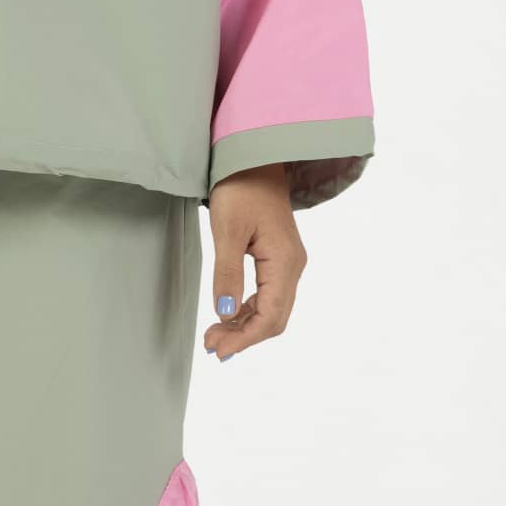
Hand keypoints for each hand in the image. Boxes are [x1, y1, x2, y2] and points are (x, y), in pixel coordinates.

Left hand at [203, 161, 305, 360]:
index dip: (245, 337)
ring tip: (215, 334)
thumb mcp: (227, 230)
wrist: (253, 157)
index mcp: (285, 262)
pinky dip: (248, 308)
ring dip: (245, 324)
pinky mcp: (278, 256)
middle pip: (274, 317)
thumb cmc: (239, 188)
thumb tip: (225, 314)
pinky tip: (229, 314)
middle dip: (244, 335)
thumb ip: (227, 273)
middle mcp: (293, 266)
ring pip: (272, 307)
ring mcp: (288, 262)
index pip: (270, 315)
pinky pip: (268, 292)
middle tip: (212, 346)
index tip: (218, 348)